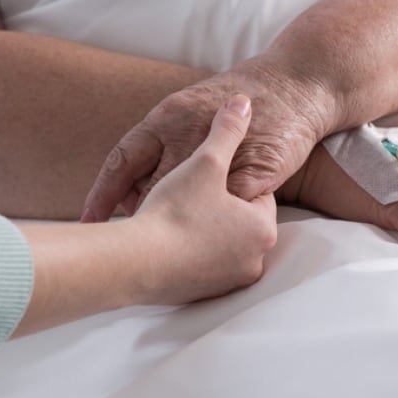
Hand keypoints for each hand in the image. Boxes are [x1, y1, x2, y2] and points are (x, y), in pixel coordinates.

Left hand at [82, 64, 334, 221]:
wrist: (297, 85)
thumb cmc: (239, 100)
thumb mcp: (187, 111)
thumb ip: (159, 143)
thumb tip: (127, 182)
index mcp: (167, 117)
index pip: (123, 160)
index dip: (102, 193)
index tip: (88, 221)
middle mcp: (188, 133)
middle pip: (152, 188)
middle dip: (140, 215)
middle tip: (125, 239)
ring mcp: (223, 156)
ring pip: (188, 203)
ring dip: (177, 224)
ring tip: (165, 245)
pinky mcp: (255, 174)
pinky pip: (228, 208)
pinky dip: (215, 224)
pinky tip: (208, 239)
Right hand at [128, 93, 277, 302]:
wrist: (135, 265)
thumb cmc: (177, 211)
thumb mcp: (205, 162)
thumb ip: (227, 131)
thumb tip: (242, 102)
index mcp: (263, 228)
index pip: (256, 195)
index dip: (227, 180)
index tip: (206, 176)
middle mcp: (254, 260)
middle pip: (235, 222)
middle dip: (214, 206)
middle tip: (187, 194)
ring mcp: (228, 283)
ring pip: (215, 245)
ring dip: (199, 230)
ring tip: (172, 214)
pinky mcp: (201, 296)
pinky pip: (198, 267)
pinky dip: (185, 253)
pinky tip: (164, 238)